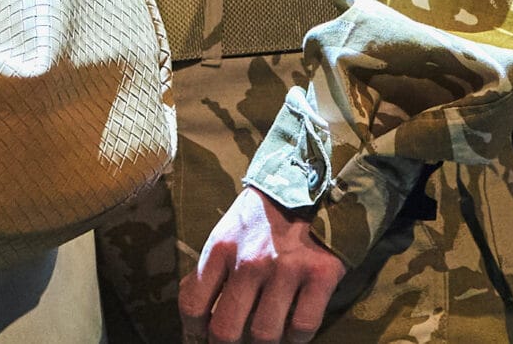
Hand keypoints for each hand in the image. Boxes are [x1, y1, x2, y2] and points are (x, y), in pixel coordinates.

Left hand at [181, 186, 343, 343]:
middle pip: (226, 330)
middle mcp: (251, 261)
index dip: (193, 330)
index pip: (193, 305)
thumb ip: (212, 271)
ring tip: (264, 333)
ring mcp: (286, 269)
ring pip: (264, 334)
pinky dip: (296, 338)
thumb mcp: (226, 233)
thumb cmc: (260, 218)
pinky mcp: (319, 274)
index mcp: (222, 249)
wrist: (306, 185)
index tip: (200, 335)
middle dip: (226, 343)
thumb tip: (194, 314)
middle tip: (234, 341)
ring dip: (263, 342)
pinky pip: (303, 327)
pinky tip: (292, 329)